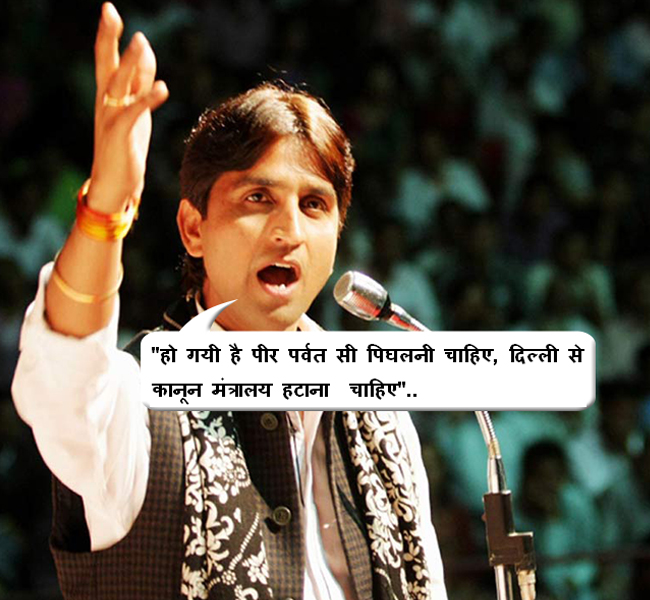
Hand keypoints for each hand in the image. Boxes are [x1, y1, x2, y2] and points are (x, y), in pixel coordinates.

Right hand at [87, 2, 168, 212]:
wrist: (113, 186)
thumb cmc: (125, 149)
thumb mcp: (135, 114)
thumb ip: (140, 86)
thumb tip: (147, 57)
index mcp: (108, 98)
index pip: (107, 60)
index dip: (110, 36)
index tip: (110, 10)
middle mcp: (105, 104)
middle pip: (106, 64)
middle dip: (108, 37)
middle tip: (109, 10)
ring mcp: (110, 119)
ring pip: (119, 84)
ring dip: (130, 62)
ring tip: (141, 41)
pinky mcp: (121, 136)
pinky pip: (135, 113)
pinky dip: (148, 99)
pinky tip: (162, 87)